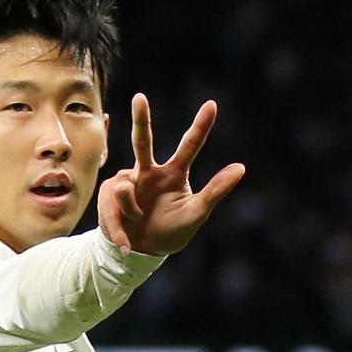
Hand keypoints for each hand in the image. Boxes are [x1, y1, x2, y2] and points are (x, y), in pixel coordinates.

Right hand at [98, 93, 244, 255]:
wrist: (142, 254)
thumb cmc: (173, 230)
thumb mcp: (197, 213)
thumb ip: (216, 190)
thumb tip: (242, 167)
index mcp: (174, 174)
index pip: (189, 146)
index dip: (200, 126)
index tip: (212, 104)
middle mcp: (149, 172)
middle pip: (143, 141)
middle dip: (141, 119)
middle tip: (139, 97)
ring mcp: (127, 181)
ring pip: (124, 187)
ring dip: (131, 210)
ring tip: (138, 223)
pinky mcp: (109, 195)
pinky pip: (113, 206)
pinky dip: (119, 228)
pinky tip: (126, 241)